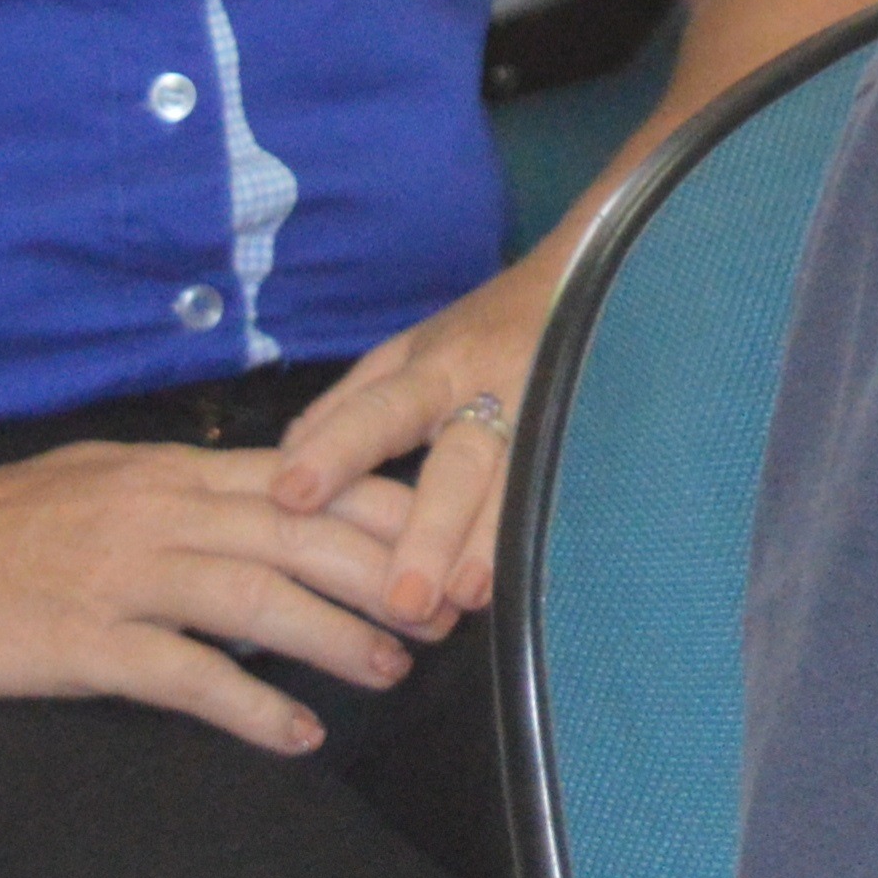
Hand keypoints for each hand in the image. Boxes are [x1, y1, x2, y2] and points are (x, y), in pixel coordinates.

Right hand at [0, 437, 434, 753]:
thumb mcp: (100, 479)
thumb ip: (182, 491)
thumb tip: (265, 503)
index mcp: (167, 473)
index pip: (304, 480)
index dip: (383, 511)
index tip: (445, 539)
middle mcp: (157, 513)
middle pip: (301, 534)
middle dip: (386, 574)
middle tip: (445, 616)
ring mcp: (122, 576)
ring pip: (258, 597)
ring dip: (336, 638)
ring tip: (390, 671)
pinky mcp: (85, 641)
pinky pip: (185, 675)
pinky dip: (249, 707)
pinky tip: (294, 736)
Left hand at [268, 244, 563, 634]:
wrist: (593, 278)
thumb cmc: (483, 329)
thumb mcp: (410, 351)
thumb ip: (350, 405)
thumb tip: (284, 460)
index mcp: (435, 370)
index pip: (379, 411)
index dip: (337, 451)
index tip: (291, 494)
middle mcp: (491, 392)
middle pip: (459, 465)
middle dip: (430, 530)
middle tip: (402, 599)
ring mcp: (551, 414)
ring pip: (520, 481)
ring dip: (492, 541)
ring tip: (467, 597)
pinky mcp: (594, 436)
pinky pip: (569, 488)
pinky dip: (548, 535)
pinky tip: (530, 578)